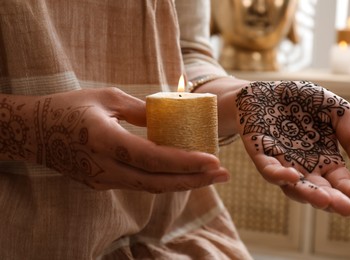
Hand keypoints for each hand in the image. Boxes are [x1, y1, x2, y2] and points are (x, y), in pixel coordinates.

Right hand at [28, 88, 228, 191]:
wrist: (35, 132)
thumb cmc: (69, 108)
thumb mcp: (106, 98)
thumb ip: (139, 110)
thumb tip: (168, 117)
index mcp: (105, 141)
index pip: (153, 158)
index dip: (185, 162)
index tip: (213, 161)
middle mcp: (105, 167)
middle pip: (157, 182)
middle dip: (194, 180)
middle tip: (223, 174)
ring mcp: (102, 180)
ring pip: (150, 188)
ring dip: (182, 182)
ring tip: (209, 176)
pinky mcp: (101, 183)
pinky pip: (138, 185)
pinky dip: (163, 180)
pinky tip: (181, 174)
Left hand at [235, 81, 349, 215]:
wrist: (268, 88)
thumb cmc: (304, 101)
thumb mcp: (337, 112)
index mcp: (325, 160)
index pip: (341, 182)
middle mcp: (304, 167)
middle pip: (319, 190)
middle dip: (332, 200)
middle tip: (347, 209)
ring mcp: (281, 162)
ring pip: (293, 186)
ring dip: (307, 194)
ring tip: (323, 200)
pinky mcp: (260, 153)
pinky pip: (267, 168)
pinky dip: (277, 174)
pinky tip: (290, 176)